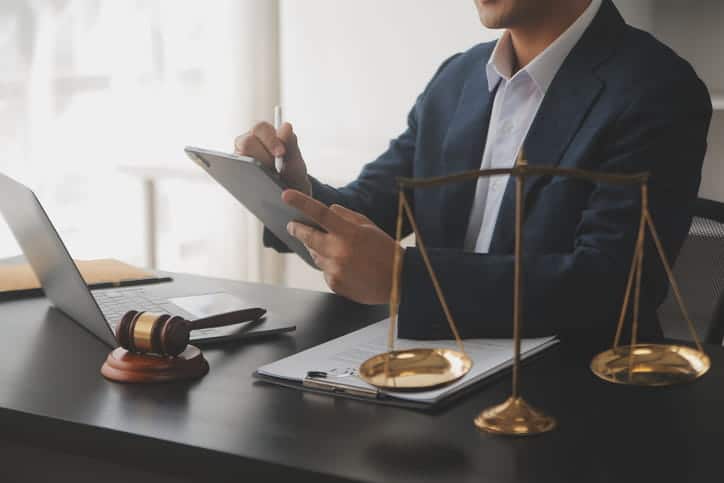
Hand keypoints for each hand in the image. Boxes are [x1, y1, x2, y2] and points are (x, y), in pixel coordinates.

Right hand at [234, 121, 311, 194]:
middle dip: (262, 156)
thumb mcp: (296, 162)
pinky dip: (242, 178)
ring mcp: (240, 158)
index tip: (281, 154)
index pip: (260, 128)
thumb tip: (286, 126)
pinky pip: (232, 173)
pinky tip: (254, 187)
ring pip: (238, 156)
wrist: (289, 196)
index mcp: (265, 134)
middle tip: (274, 170)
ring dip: (252, 167)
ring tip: (265, 179)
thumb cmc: (292, 175)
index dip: (270, 139)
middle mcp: (249, 142)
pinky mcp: (234, 173)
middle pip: (246, 141)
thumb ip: (292, 144)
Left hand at [283, 190, 401, 304]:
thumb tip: (328, 210)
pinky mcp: (334, 283)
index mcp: (349, 233)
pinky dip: (329, 265)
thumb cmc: (386, 251)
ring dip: (317, 249)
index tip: (286, 195)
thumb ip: (346, 216)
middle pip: (308, 237)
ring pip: (314, 255)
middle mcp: (339, 251)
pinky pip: (324, 270)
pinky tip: (345, 266)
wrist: (398, 283)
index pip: (321, 214)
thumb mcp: (369, 227)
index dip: (301, 203)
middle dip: (297, 230)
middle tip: (292, 225)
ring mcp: (335, 269)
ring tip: (335, 249)